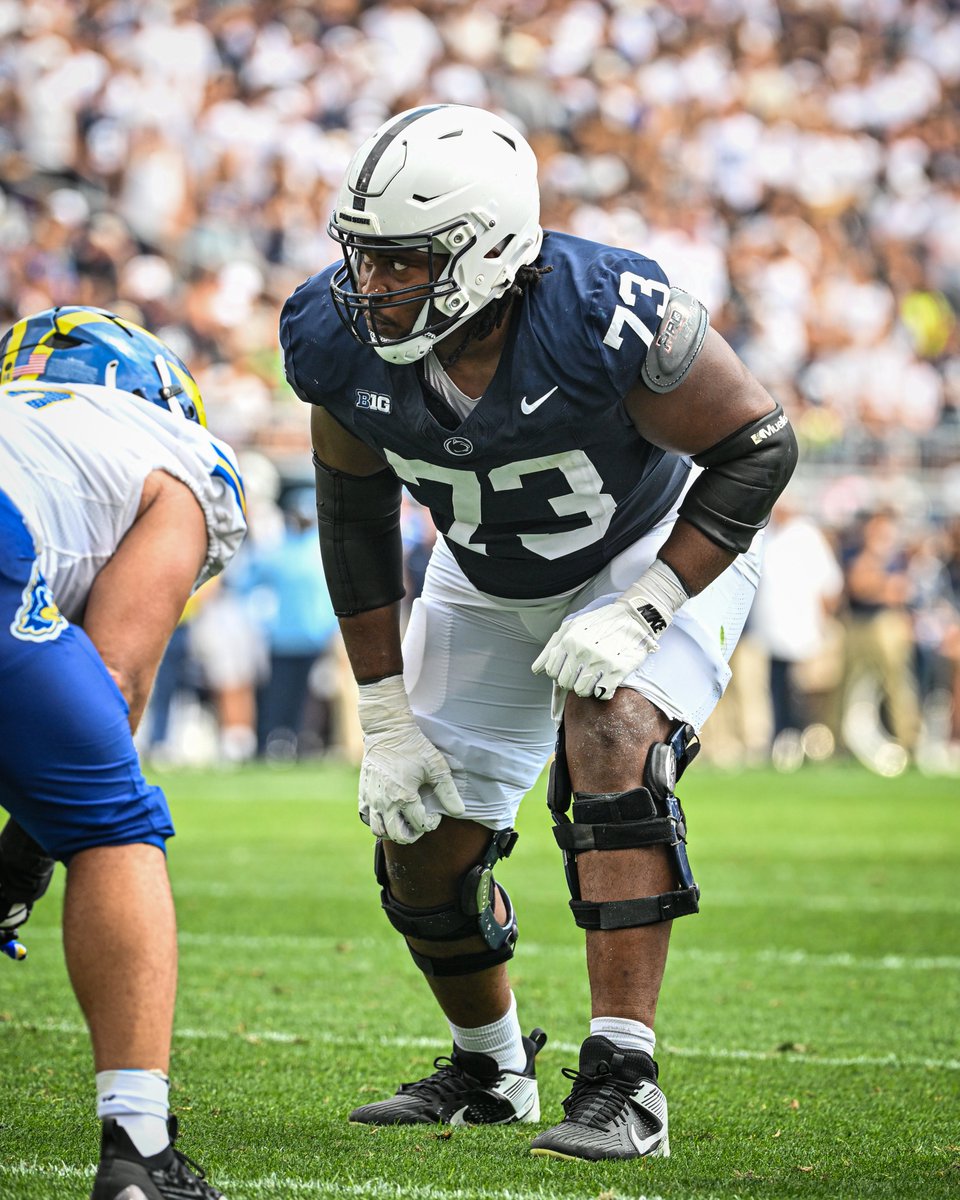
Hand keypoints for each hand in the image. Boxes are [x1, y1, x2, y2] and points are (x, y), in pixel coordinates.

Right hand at [356, 675, 464, 843]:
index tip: (435, 813)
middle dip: (413, 834)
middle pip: (398, 836)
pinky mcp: (363, 793)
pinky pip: (366, 817)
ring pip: (379, 830)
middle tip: (419, 822)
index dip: (432, 823)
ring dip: (393, 830)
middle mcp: (385, 802)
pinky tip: (388, 811)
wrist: (387, 731)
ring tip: (403, 819)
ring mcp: (371, 799)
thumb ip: (448, 792)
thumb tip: (459, 812)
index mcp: (404, 797)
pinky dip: (376, 820)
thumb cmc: (414, 747)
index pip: (420, 825)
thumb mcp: (436, 767)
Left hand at [532, 559, 688, 701]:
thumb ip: (551, 648)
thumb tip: (536, 670)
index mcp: (568, 640)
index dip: (559, 672)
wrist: (634, 616)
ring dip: (587, 688)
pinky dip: (603, 692)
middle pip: (566, 683)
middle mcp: (581, 651)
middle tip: (584, 672)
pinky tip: (607, 681)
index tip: (571, 668)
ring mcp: (599, 661)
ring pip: (582, 691)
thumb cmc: (599, 622)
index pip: (552, 672)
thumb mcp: (571, 627)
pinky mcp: (617, 670)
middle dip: (572, 681)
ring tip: (595, 677)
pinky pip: (602, 694)